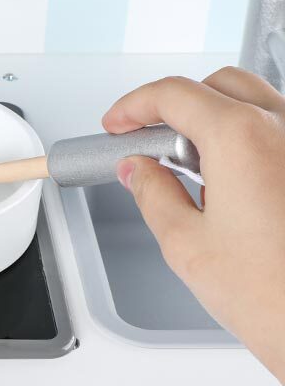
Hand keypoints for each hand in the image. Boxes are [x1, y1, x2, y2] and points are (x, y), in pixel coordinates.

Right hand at [103, 67, 284, 383]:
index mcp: (242, 138)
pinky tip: (231, 181)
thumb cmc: (278, 299)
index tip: (116, 123)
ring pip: (253, 103)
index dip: (132, 106)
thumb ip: (152, 193)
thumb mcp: (186, 245)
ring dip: (212, 120)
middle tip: (145, 141)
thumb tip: (137, 171)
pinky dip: (247, 140)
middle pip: (216, 86)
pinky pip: (279, 132)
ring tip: (189, 168)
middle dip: (173, 106)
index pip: (173, 94)